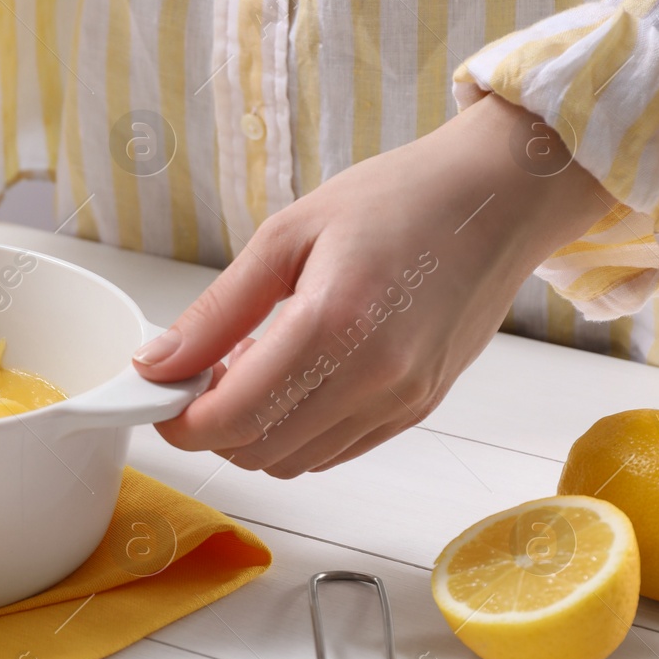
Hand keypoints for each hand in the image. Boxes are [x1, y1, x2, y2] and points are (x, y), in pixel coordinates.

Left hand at [133, 95, 609, 476]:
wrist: (501, 197)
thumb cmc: (399, 199)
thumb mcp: (286, 235)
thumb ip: (217, 311)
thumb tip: (157, 362)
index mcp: (335, 324)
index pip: (233, 418)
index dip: (180, 421)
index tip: (159, 396)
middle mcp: (376, 377)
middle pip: (259, 450)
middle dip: (213, 426)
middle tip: (205, 370)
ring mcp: (403, 400)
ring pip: (295, 461)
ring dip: (255, 430)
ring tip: (254, 364)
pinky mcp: (420, 408)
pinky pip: (336, 450)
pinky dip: (298, 430)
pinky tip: (296, 376)